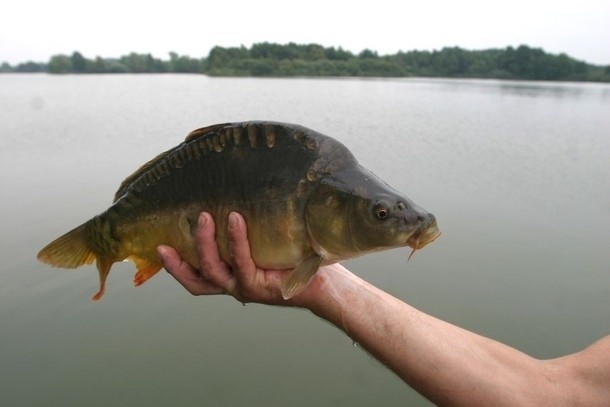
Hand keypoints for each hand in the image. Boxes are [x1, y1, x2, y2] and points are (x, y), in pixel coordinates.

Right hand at [158, 211, 333, 305]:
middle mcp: (235, 286)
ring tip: (205, 216)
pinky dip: (237, 240)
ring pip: (214, 270)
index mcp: (232, 277)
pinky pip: (243, 262)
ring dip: (205, 243)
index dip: (174, 267)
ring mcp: (247, 289)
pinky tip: (236, 219)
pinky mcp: (263, 287)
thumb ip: (249, 229)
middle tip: (174, 230)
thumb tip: (236, 189)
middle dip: (179, 258)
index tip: (159, 247)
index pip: (195, 277)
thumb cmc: (297, 257)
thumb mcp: (266, 243)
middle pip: (198, 277)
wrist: (327, 282)